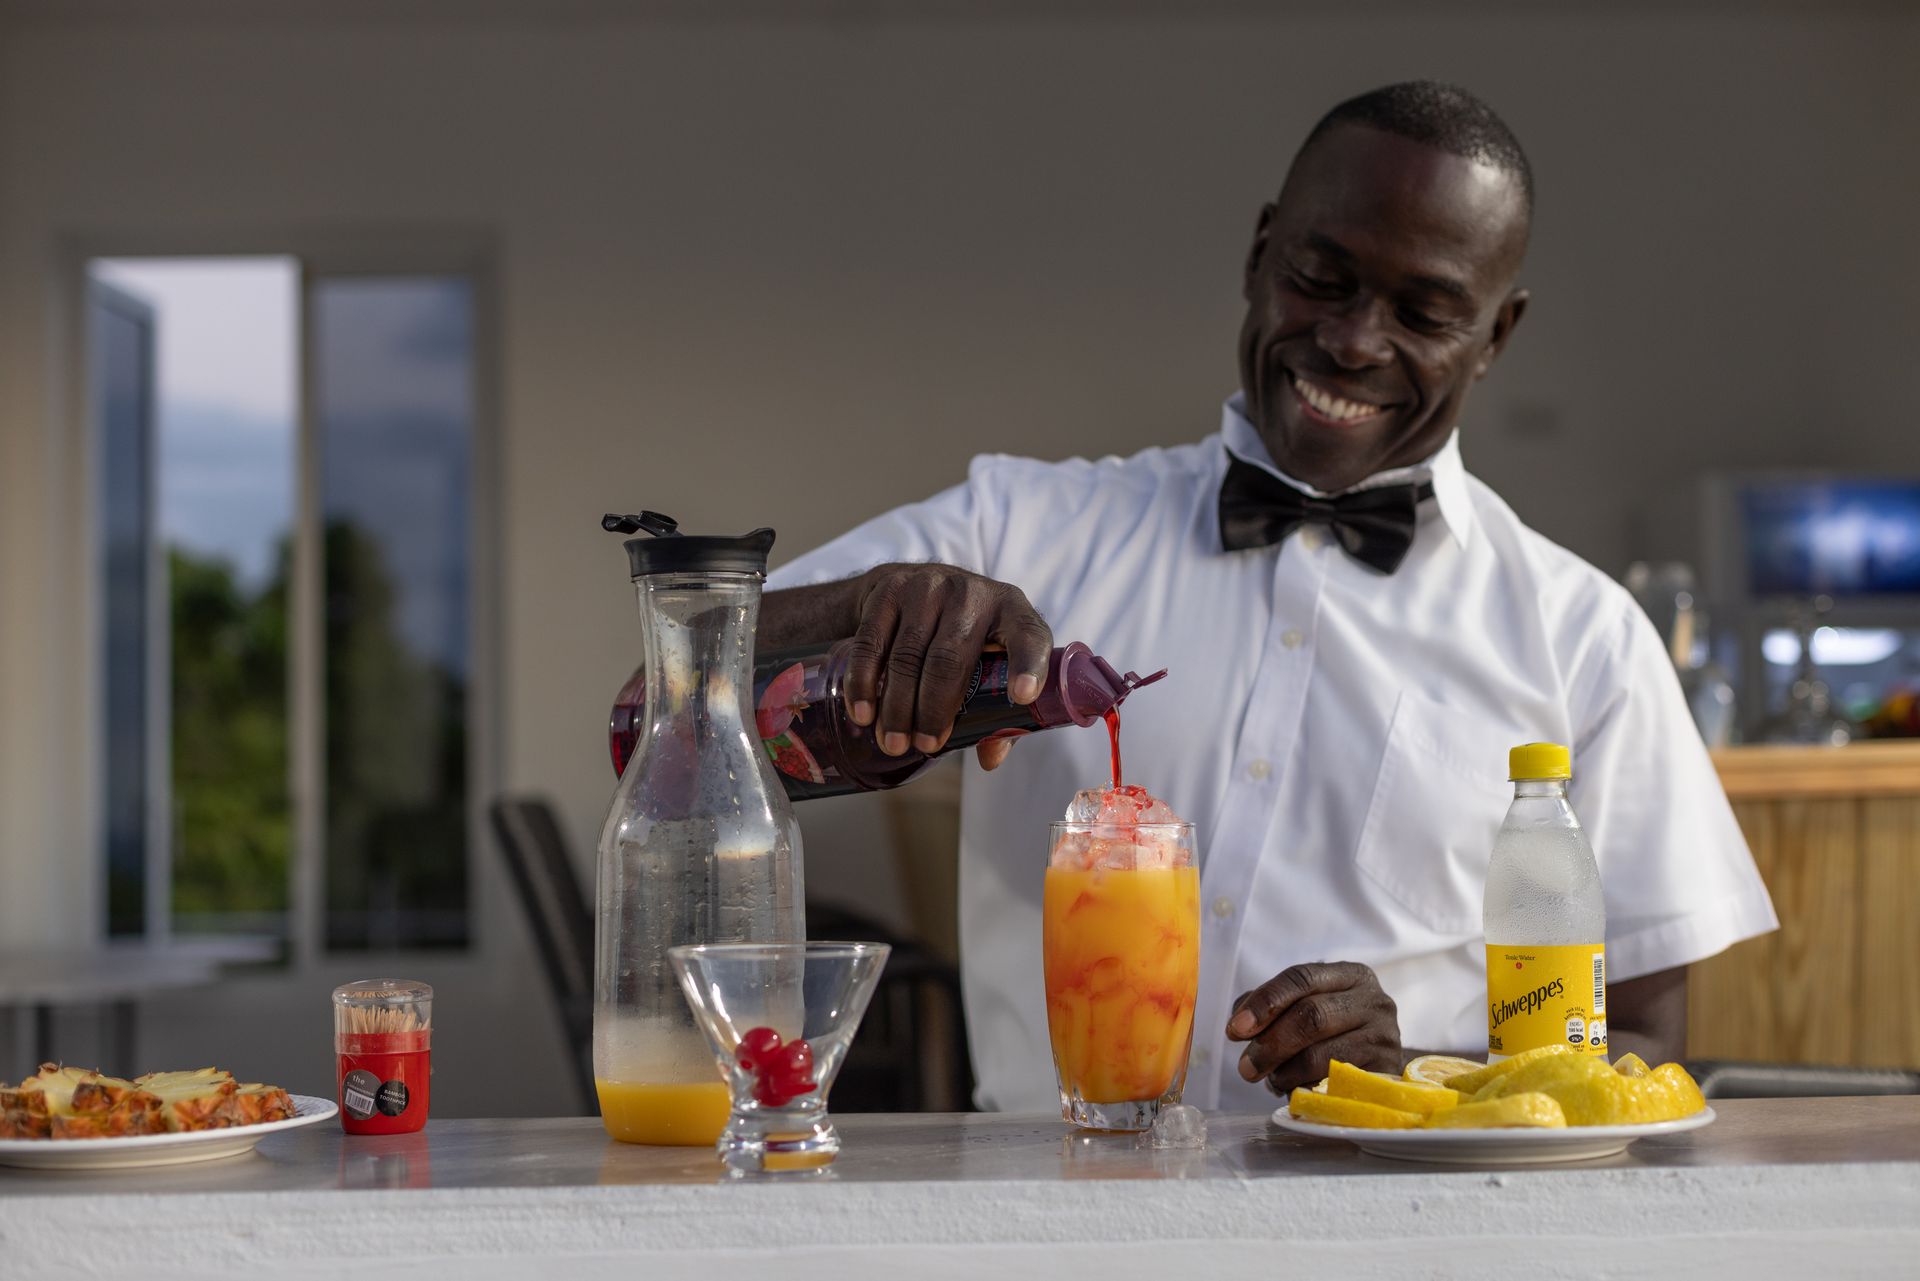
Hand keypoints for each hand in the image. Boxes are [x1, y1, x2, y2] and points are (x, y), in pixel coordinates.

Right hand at [843, 563, 1052, 764]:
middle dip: (934, 710)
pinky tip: (863, 714)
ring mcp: (927, 586)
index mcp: (1012, 611)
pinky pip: (872, 644)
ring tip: (893, 742)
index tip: (1022, 697)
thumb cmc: (965, 636)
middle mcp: (972, 594)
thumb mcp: (991, 661)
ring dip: (897, 707)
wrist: (915, 582)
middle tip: (925, 746)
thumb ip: (998, 709)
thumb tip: (990, 758)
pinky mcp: (889, 590)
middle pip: (951, 660)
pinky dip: (863, 684)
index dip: (1028, 665)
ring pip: (907, 656)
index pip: (1029, 636)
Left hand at [1225, 962, 1400, 1095]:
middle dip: (1271, 1043)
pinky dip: (1306, 1089)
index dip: (1265, 1002)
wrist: (1381, 1065)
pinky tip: (1294, 1090)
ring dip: (1286, 1072)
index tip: (1235, 1029)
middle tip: (1245, 1067)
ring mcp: (1384, 1038)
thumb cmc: (1336, 1031)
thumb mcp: (1308, 1005)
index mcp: (1350, 975)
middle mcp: (1374, 1001)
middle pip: (1312, 1016)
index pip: (1301, 977)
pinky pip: (1335, 1085)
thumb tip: (1239, 1023)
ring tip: (1271, 1080)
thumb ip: (1270, 1006)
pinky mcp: (1384, 1074)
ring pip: (1322, 1055)